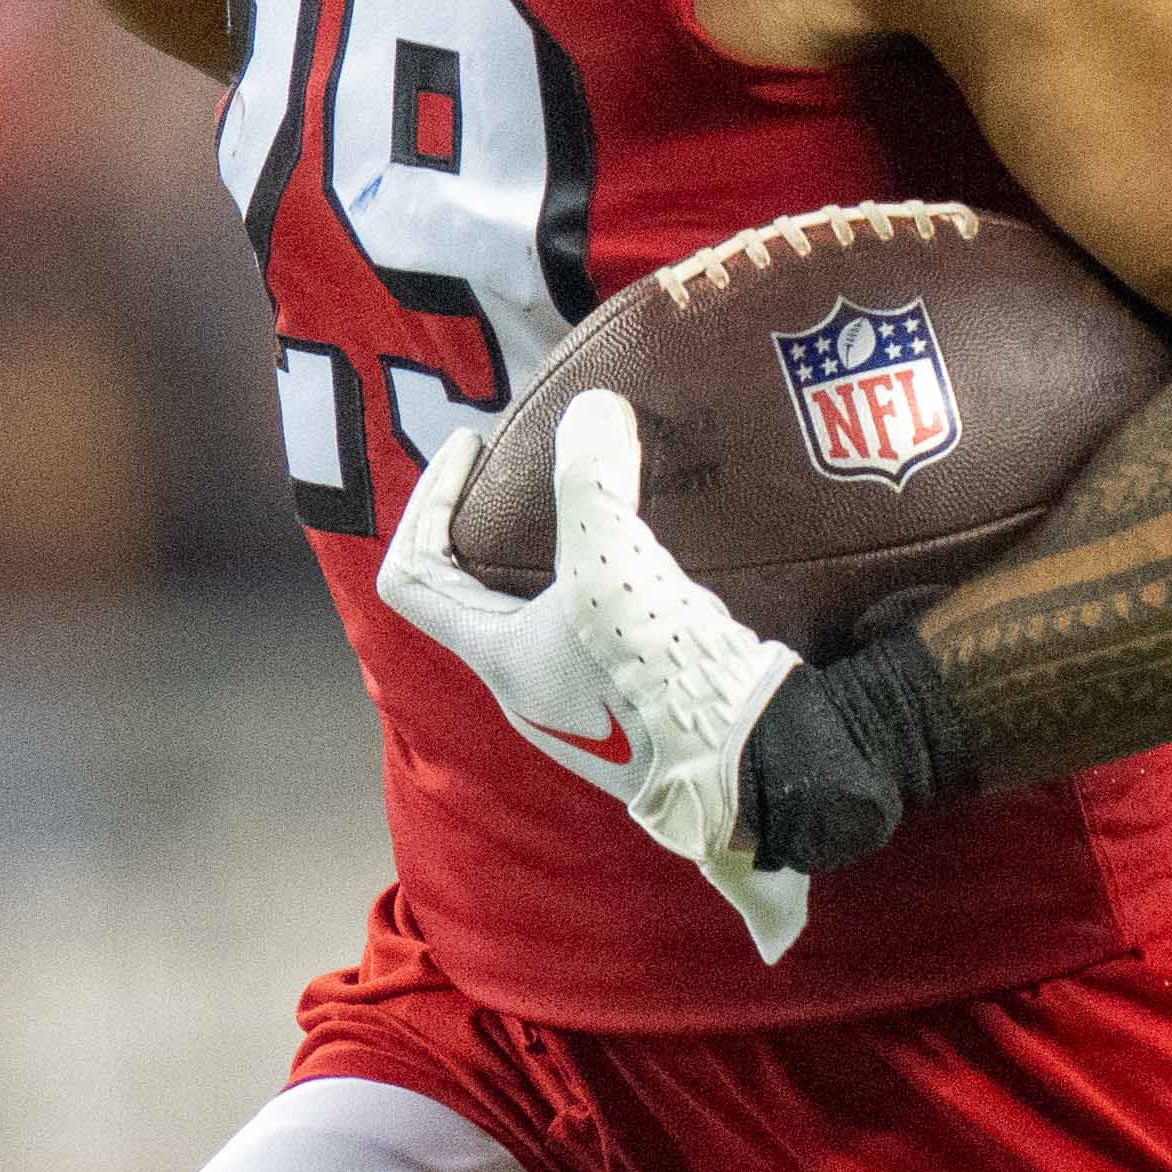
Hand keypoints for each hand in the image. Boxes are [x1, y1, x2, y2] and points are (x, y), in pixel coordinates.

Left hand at [380, 395, 812, 963]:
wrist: (758, 764)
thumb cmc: (662, 677)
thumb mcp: (615, 565)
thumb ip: (594, 479)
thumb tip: (593, 407)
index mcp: (498, 659)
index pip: (412, 575)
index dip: (428, 501)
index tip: (471, 446)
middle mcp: (527, 688)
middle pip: (471, 590)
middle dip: (490, 521)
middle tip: (529, 464)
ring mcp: (581, 703)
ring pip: (538, 610)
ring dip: (550, 551)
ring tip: (590, 495)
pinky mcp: (637, 702)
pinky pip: (595, 626)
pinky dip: (604, 577)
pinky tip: (650, 547)